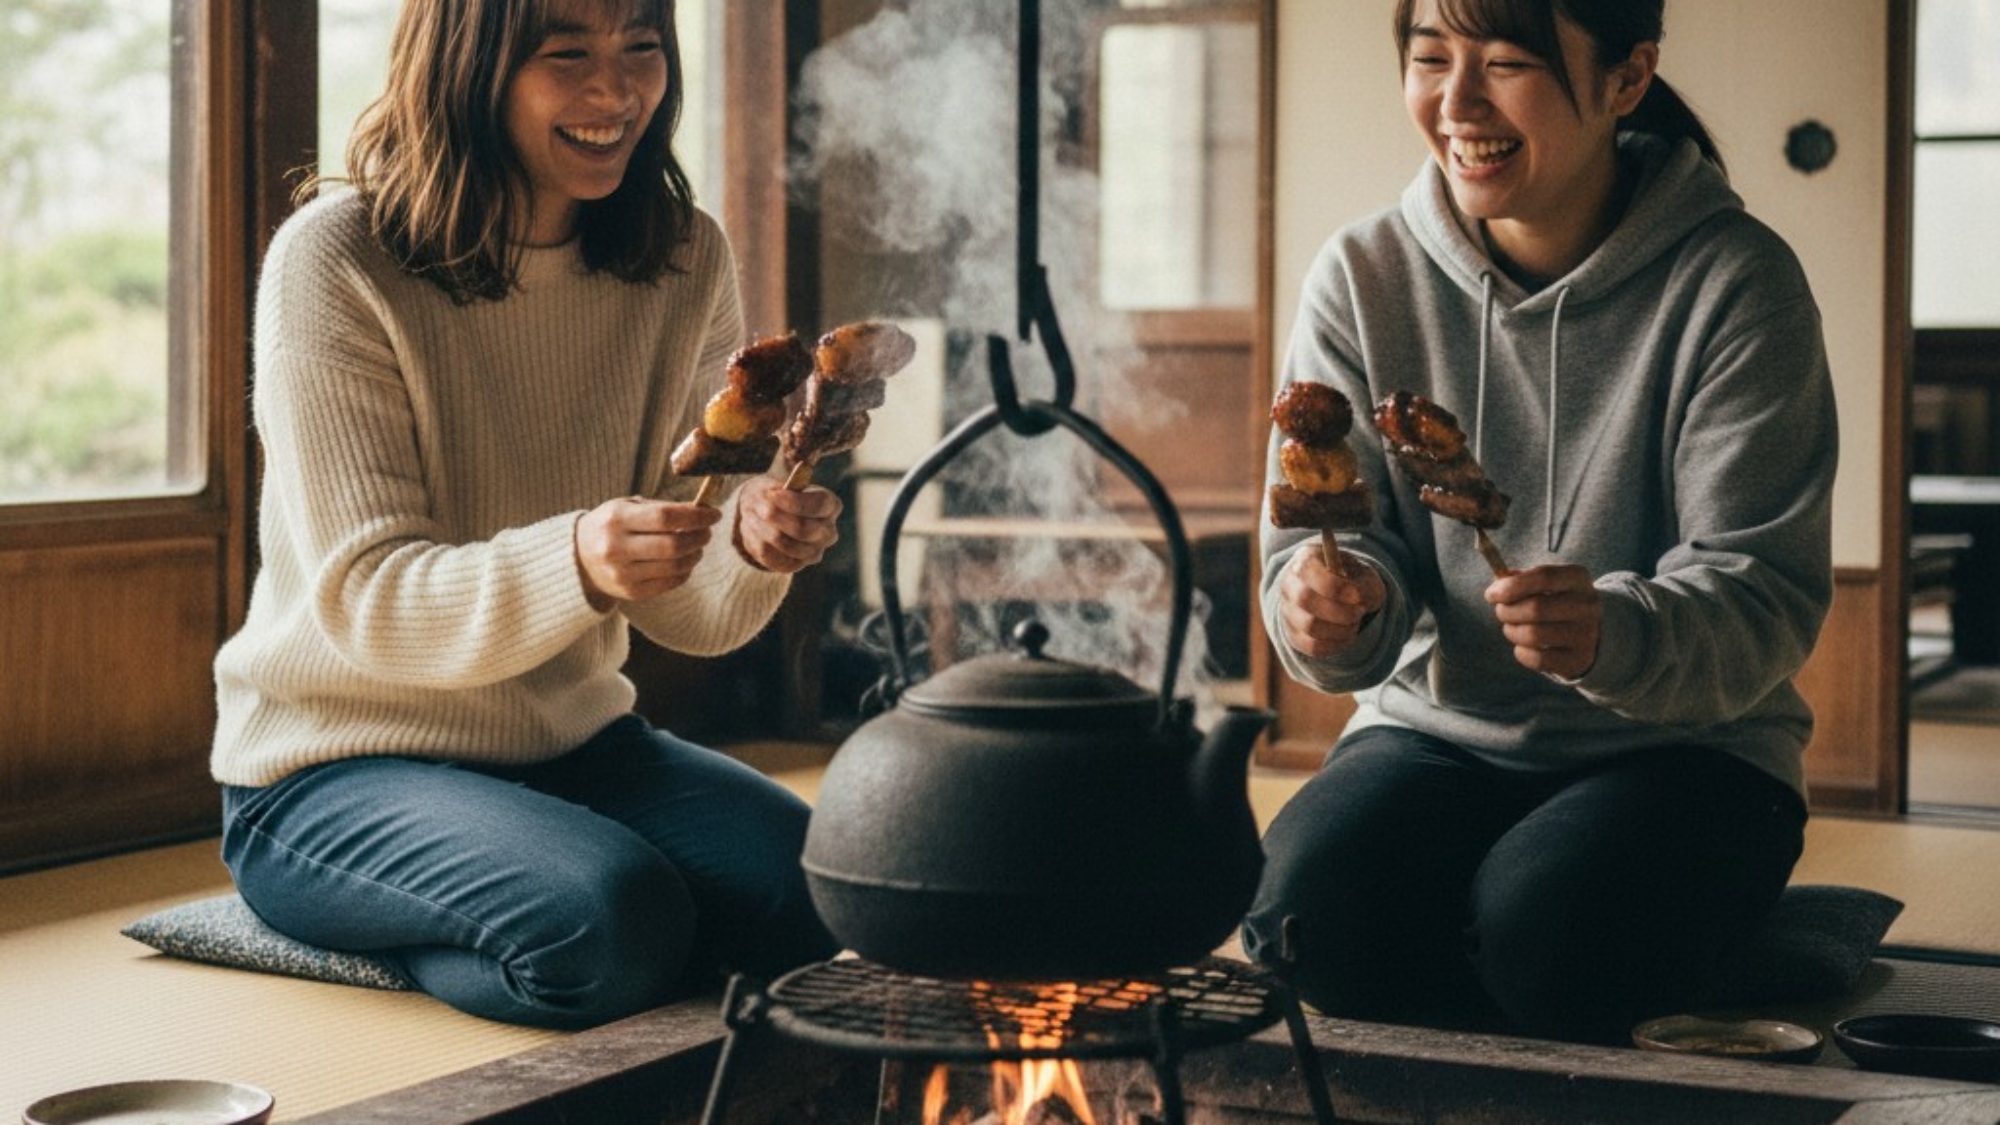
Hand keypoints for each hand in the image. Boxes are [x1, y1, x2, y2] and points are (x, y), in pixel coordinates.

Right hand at [574, 496, 722, 609]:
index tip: (713, 514)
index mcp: (616, 519)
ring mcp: (622, 573)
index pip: (665, 517)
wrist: (579, 558)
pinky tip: (685, 561)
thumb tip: (702, 511)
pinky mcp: (630, 592)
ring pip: (675, 566)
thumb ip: (661, 508)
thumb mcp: (626, 507)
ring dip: (695, 554)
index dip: (695, 516)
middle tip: (707, 531)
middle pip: (673, 545)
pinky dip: (685, 571)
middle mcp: (616, 547)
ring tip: (698, 545)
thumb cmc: (611, 526)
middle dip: (699, 537)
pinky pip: (669, 582)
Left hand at [733, 475, 841, 573]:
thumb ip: (778, 488)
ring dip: (763, 529)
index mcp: (830, 505)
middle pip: (804, 529)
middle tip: (753, 506)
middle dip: (775, 517)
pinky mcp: (797, 565)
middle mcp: (828, 531)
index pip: (818, 505)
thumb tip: (773, 493)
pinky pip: (775, 559)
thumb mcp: (776, 484)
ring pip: (787, 545)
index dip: (793, 501)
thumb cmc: (774, 494)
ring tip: (749, 514)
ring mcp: (815, 551)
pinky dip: (759, 543)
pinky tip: (752, 528)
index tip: (771, 494)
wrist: (765, 512)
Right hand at [1275, 542, 1386, 658]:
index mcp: (1305, 559)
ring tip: (1355, 623)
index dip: (1334, 586)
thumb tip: (1358, 597)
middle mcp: (1290, 584)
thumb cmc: (1353, 581)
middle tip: (1360, 612)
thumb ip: (1364, 584)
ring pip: (1309, 626)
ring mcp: (1287, 610)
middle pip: (1304, 599)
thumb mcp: (1364, 576)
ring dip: (1340, 629)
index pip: (1308, 571)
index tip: (1357, 596)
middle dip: (1338, 610)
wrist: (1341, 598)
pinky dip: (1336, 644)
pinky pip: (1312, 646)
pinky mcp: (1292, 634)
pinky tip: (1348, 635)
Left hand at [1485, 564, 1601, 679]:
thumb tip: (1497, 586)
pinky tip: (1523, 647)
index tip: (1491, 594)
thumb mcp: (1544, 583)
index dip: (1511, 586)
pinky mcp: (1579, 659)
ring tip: (1512, 628)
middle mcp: (1586, 605)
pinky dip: (1522, 653)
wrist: (1590, 632)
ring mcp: (1586, 634)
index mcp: (1577, 578)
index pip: (1543, 576)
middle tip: (1502, 612)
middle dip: (1507, 611)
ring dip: (1512, 632)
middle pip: (1536, 608)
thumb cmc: (1555, 601)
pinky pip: (1538, 659)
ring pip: (1533, 635)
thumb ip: (1519, 580)